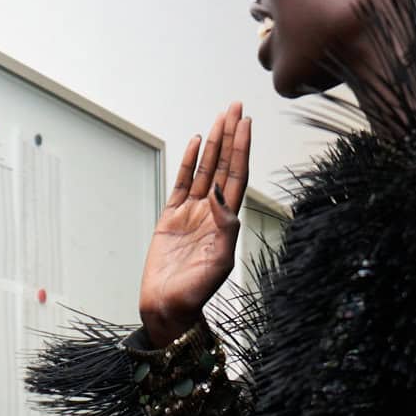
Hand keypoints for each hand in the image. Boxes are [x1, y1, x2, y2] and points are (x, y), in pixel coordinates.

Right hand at [139, 105, 251, 348]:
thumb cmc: (196, 292)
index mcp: (226, 221)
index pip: (237, 176)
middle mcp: (211, 212)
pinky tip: (195, 143)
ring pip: (203, 169)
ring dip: (213, 143)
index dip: (242, 149)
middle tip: (235, 107)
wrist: (168, 308)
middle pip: (223, 165)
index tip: (246, 123)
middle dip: (230, 136)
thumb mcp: (218, 262)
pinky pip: (180, 183)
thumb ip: (224, 227)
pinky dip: (188, 161)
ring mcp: (190, 213)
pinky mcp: (170, 218)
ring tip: (219, 117)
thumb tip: (218, 194)